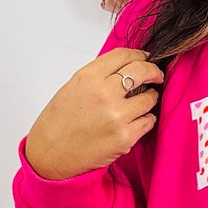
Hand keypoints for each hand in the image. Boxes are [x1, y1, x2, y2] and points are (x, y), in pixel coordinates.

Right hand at [24, 46, 163, 181]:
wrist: (51, 153)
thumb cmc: (59, 122)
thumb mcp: (73, 87)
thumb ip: (99, 75)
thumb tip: (125, 68)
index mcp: (89, 77)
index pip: (123, 55)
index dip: (139, 54)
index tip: (145, 58)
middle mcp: (104, 93)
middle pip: (142, 71)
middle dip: (153, 71)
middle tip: (156, 76)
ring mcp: (117, 116)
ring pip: (149, 99)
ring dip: (150, 98)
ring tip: (143, 101)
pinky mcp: (125, 137)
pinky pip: (148, 122)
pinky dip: (146, 119)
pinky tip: (138, 119)